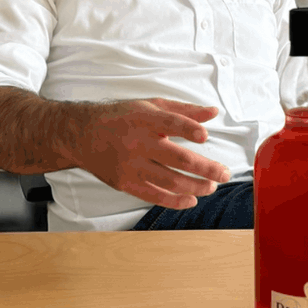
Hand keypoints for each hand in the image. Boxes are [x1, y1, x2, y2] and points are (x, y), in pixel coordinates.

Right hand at [76, 98, 228, 209]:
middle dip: (206, 168)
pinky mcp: (125, 183)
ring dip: (196, 186)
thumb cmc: (122, 118)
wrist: (83, 135)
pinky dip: (176, 201)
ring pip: (170, 181)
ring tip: (211, 186)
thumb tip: (213, 112)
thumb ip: (184, 111)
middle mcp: (138, 143)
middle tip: (224, 173)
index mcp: (145, 119)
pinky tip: (192, 199)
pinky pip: (155, 196)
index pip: (171, 123)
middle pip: (178, 159)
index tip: (205, 136)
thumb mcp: (151, 106)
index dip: (189, 129)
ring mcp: (131, 165)